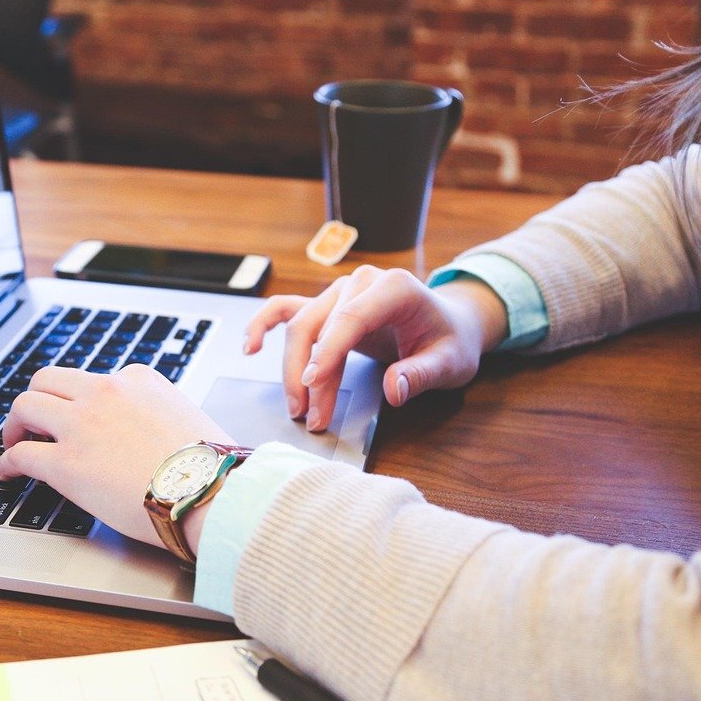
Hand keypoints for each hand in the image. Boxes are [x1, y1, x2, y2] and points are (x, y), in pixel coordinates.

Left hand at [0, 364, 234, 548]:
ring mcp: (82, 425)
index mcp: (137, 379)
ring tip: (13, 443)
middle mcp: (105, 392)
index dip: (80, 402)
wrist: (210, 490)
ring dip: (15, 425)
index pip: (95, 381)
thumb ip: (160, 415)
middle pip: (48, 380)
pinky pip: (21, 454)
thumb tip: (154, 435)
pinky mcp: (65, 463)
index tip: (77, 418)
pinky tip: (9, 473)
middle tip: (32, 422)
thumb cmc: (210, 464)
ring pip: (26, 406)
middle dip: (36, 400)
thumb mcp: (187, 418)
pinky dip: (8, 462)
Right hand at [244, 266, 507, 429]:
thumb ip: (423, 374)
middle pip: (319, 325)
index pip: (352, 317)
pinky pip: (287, 309)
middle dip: (310, 374)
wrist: (449, 324)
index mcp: (394, 287)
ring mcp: (340, 292)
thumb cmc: (449, 341)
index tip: (313, 384)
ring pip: (301, 326)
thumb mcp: (450, 362)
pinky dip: (264, 325)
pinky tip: (250, 346)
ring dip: (293, 368)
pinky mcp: (327, 306)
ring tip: (298, 408)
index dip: (329, 351)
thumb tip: (394, 389)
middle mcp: (361, 283)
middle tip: (312, 417)